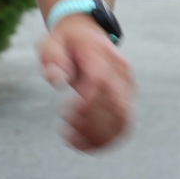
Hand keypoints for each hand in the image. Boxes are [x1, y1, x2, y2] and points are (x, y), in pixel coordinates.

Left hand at [38, 20, 132, 151]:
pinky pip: (124, 124)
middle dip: (90, 125)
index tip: (65, 115)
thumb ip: (53, 60)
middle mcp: (121, 72)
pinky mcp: (127, 98)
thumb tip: (56, 80)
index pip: (100, 83)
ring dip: (99, 137)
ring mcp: (128, 86)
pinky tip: (84, 146)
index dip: (86, 104)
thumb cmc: (65, 42)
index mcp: (101, 57)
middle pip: (116, 105)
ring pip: (124, 119)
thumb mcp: (51, 44)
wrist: (86, 31)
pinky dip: (107, 139)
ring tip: (72, 142)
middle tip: (65, 131)